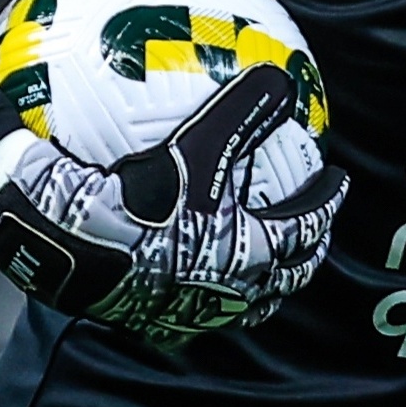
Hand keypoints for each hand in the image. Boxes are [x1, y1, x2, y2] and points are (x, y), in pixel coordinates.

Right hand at [0, 66, 347, 347]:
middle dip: (309, 250)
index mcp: (251, 250)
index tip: (337, 181)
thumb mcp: (196, 145)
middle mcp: (231, 290)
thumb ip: (242, 111)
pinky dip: (215, 298)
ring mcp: (194, 314)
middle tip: (316, 228)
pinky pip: (199, 315)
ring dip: (268, 282)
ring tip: (270, 261)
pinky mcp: (157, 325)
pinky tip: (199, 280)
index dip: (327, 202)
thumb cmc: (138, 198)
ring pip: (250, 305)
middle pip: (288, 275)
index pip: (308, 226)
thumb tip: (280, 81)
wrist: (68, 248)